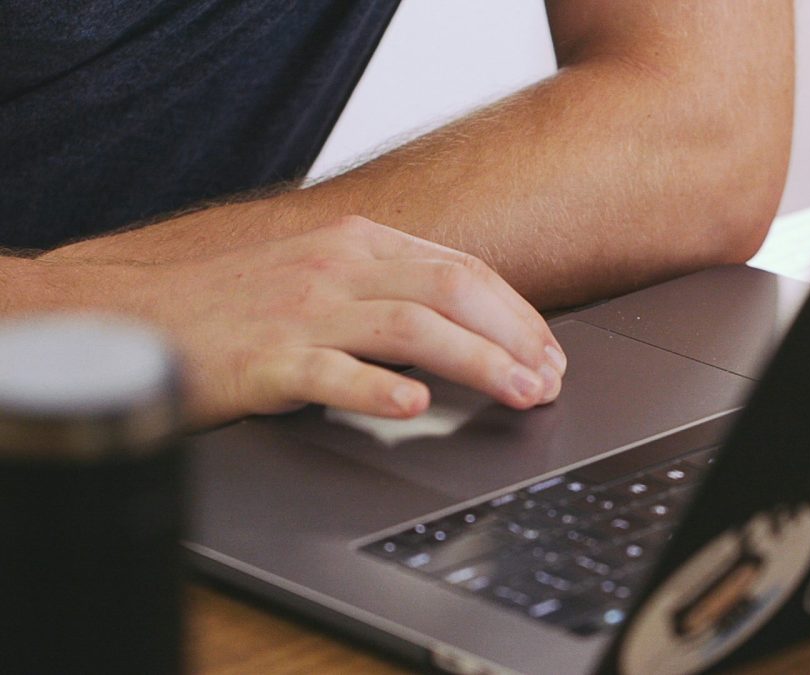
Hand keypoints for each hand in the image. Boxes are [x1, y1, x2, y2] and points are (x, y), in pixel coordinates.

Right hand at [121, 216, 565, 426]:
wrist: (130, 311)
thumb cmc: (231, 303)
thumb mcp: (318, 275)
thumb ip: (384, 288)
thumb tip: (461, 324)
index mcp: (357, 243)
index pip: (462, 270)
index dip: (518, 313)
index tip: (549, 351)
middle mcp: (337, 267)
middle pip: (452, 291)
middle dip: (515, 336)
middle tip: (550, 379)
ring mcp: (301, 310)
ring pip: (412, 326)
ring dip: (478, 360)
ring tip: (519, 392)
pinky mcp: (264, 358)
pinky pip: (331, 372)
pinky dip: (377, 387)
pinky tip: (414, 404)